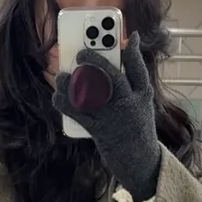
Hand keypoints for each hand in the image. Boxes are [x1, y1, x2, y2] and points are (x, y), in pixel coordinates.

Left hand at [53, 32, 160, 201]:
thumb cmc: (137, 130)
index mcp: (143, 96)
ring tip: (63, 76)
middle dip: (97, 62)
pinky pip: (80, 115)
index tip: (130, 38)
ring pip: (93, 95)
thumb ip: (132, 84)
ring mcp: (115, 119)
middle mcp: (130, 105)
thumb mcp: (142, 106)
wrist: (140, 163)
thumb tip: (119, 58)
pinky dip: (66, 104)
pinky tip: (58, 97)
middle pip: (114, 77)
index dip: (134, 52)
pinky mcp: (101, 132)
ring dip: (75, 83)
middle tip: (82, 52)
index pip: (139, 69)